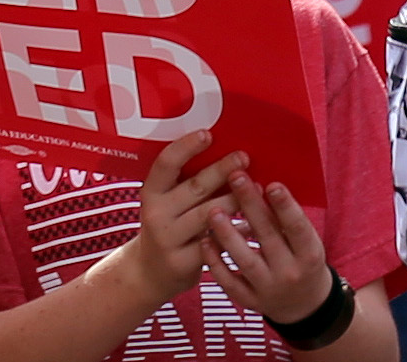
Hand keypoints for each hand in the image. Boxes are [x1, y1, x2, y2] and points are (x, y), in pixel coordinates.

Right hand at [115, 127, 251, 306]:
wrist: (150, 272)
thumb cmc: (167, 227)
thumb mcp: (166, 203)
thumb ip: (186, 184)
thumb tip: (224, 154)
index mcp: (151, 192)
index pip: (165, 164)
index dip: (185, 148)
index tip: (208, 134)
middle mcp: (157, 214)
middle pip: (194, 187)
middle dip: (222, 170)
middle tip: (244, 157)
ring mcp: (169, 239)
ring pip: (208, 216)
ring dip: (234, 200)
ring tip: (256, 188)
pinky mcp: (183, 262)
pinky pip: (216, 244)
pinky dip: (237, 232)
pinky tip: (253, 224)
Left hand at [207, 159, 337, 326]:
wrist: (303, 304)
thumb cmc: (300, 258)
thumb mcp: (304, 240)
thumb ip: (285, 217)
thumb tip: (260, 181)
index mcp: (310, 255)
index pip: (298, 228)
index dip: (285, 207)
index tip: (271, 183)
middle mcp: (290, 273)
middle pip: (268, 238)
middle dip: (251, 206)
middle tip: (235, 177)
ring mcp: (268, 289)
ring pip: (246, 260)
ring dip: (228, 235)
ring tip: (213, 211)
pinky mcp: (249, 300)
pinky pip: (229, 282)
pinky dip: (216, 262)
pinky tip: (205, 241)